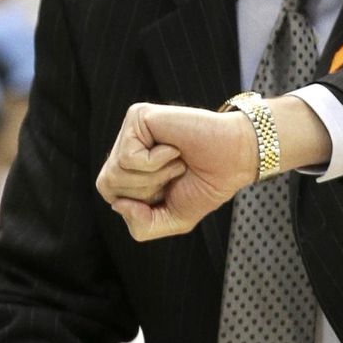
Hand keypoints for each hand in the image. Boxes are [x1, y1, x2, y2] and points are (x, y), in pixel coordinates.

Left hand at [97, 97, 331, 241]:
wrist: (234, 160)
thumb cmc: (206, 186)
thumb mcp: (172, 218)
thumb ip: (141, 226)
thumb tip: (116, 204)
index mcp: (129, 168)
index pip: (111, 196)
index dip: (142, 204)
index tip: (170, 189)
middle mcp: (126, 146)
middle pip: (108, 185)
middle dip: (145, 191)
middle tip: (175, 173)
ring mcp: (131, 130)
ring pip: (116, 171)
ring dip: (154, 176)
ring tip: (177, 161)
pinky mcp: (138, 116)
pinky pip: (129, 157)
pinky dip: (156, 162)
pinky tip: (174, 148)